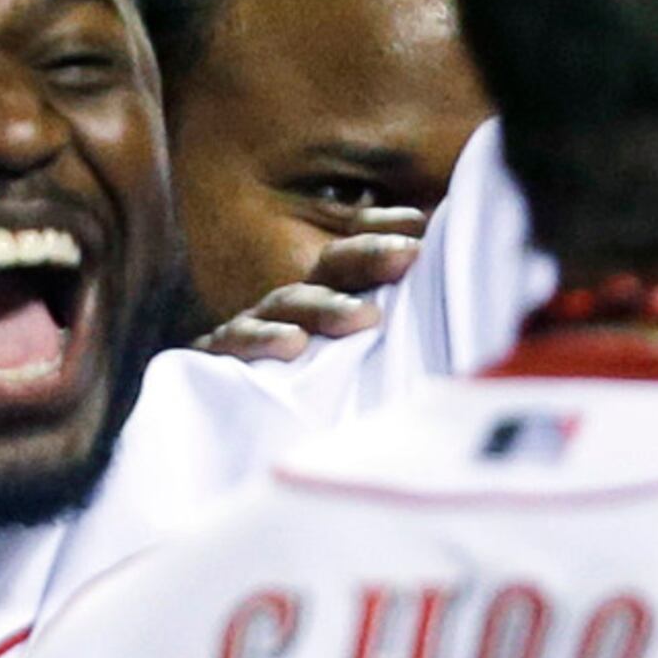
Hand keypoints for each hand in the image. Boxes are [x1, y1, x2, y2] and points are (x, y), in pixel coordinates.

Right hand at [195, 210, 429, 362]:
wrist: (244, 429)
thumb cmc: (328, 379)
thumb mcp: (371, 337)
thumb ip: (400, 299)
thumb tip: (434, 251)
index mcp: (332, 283)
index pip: (362, 247)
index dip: (387, 230)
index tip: (423, 228)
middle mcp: (297, 298)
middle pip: (331, 266)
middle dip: (369, 256)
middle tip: (408, 255)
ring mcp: (258, 323)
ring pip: (290, 303)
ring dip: (326, 307)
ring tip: (364, 317)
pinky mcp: (223, 355)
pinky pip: (236, 344)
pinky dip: (262, 341)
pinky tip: (292, 344)